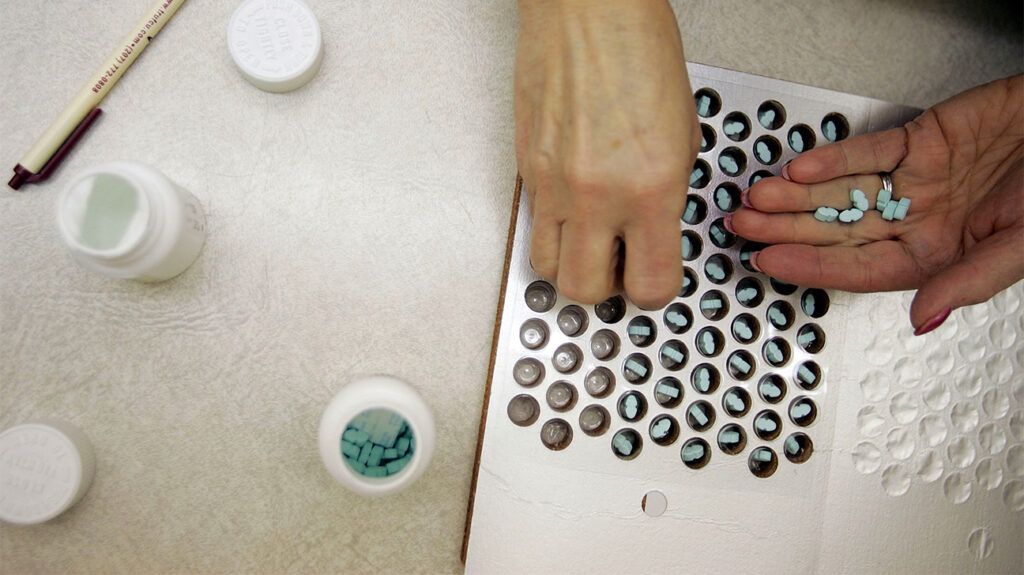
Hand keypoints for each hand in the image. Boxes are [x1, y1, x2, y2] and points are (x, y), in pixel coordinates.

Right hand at [515, 0, 697, 308]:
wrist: (586, 9)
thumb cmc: (637, 49)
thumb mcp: (685, 129)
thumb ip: (670, 190)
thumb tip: (657, 228)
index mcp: (651, 186)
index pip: (650, 284)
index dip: (655, 291)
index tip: (656, 278)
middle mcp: (596, 194)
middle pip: (585, 292)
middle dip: (606, 289)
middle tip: (619, 267)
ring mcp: (553, 183)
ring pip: (547, 268)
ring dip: (571, 266)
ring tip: (591, 243)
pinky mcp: (524, 169)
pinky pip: (534, 224)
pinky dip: (554, 229)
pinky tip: (573, 204)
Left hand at [731, 75, 1023, 333]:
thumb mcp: (1021, 247)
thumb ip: (969, 281)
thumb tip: (922, 318)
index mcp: (936, 257)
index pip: (859, 270)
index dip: (812, 269)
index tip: (768, 266)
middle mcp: (918, 221)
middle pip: (838, 231)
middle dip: (786, 230)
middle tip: (740, 229)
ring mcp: (916, 181)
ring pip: (842, 191)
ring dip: (796, 196)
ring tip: (755, 199)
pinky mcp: (921, 140)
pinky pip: (869, 152)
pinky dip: (833, 159)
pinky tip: (799, 169)